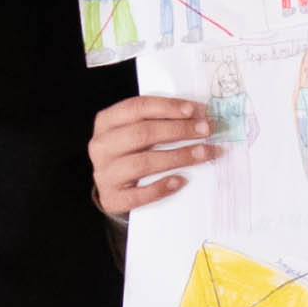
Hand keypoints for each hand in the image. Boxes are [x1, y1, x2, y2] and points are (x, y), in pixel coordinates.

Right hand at [86, 93, 220, 220]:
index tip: (195, 110)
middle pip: (142, 133)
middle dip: (179, 130)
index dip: (168, 107)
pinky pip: (139, 195)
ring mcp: (104, 174)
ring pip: (144, 163)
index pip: (137, 108)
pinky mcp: (112, 199)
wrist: (115, 191)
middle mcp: (101, 147)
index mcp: (106, 122)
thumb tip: (199, 115)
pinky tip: (181, 181)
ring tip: (204, 153)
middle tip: (206, 130)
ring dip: (179, 156)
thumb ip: (158, 121)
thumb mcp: (135, 132)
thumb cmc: (132, 154)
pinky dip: (162, 187)